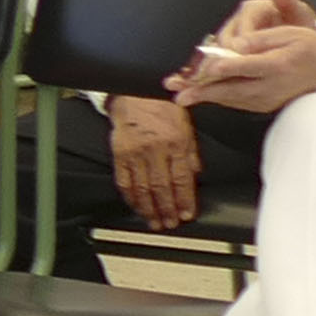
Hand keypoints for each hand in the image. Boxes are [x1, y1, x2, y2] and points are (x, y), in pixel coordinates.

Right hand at [110, 93, 202, 227]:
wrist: (135, 92)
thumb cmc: (162, 106)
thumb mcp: (186, 126)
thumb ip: (191, 152)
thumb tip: (195, 173)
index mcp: (176, 143)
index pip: (182, 179)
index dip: (184, 200)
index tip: (186, 214)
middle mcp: (156, 150)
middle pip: (162, 187)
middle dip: (167, 209)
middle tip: (170, 223)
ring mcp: (136, 153)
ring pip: (142, 187)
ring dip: (149, 208)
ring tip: (154, 221)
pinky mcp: (120, 153)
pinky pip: (124, 180)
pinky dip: (130, 196)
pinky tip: (135, 206)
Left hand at [168, 0, 315, 118]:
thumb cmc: (306, 46)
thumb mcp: (290, 33)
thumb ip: (262, 38)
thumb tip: (237, 43)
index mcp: (279, 64)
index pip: (251, 66)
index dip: (231, 66)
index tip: (212, 67)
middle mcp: (271, 86)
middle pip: (235, 89)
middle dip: (205, 92)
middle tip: (180, 95)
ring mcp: (266, 99)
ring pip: (232, 99)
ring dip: (205, 97)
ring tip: (180, 96)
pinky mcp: (262, 105)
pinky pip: (236, 102)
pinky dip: (216, 98)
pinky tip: (197, 94)